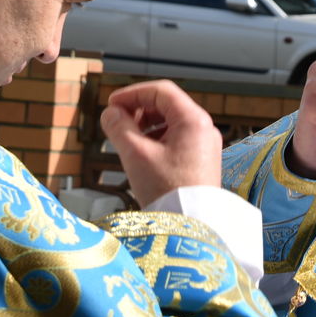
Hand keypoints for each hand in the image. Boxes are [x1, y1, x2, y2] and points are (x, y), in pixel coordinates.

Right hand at [100, 80, 222, 206]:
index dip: (132, 93)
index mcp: (194, 120)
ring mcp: (206, 145)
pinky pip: (178, 139)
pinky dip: (157, 139)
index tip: (111, 104)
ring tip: (127, 139)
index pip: (161, 91)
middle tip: (116, 122)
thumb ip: (119, 128)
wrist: (192, 226)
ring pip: (172, 122)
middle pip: (167, 105)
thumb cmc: (167, 189)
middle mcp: (205, 128)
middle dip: (139, 109)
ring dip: (147, 125)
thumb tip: (110, 113)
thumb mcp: (136, 155)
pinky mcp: (202, 161)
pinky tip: (142, 153)